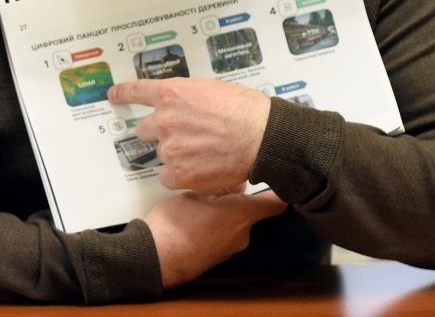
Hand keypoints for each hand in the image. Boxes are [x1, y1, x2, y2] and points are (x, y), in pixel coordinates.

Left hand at [108, 78, 269, 190]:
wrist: (261, 137)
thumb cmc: (245, 110)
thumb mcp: (212, 89)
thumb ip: (188, 97)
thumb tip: (182, 105)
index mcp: (172, 94)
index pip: (137, 91)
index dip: (123, 93)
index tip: (114, 95)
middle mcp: (164, 120)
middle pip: (145, 129)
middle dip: (160, 132)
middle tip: (184, 135)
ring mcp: (169, 148)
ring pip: (160, 153)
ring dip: (175, 153)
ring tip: (203, 152)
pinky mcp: (178, 173)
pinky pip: (167, 176)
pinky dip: (180, 175)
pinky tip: (200, 168)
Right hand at [145, 189, 286, 288]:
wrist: (155, 258)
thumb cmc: (173, 223)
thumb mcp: (194, 193)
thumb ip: (219, 187)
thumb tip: (234, 183)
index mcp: (241, 214)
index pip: (275, 202)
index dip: (280, 188)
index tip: (276, 176)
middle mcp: (243, 234)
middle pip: (253, 210)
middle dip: (241, 196)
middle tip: (223, 182)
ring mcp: (231, 248)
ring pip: (238, 222)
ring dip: (227, 210)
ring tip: (204, 200)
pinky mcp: (219, 256)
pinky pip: (226, 234)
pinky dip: (217, 224)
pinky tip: (198, 218)